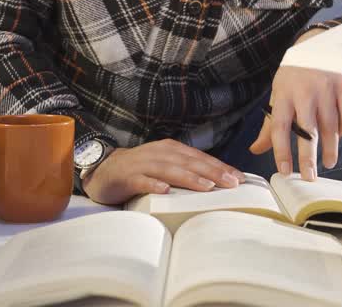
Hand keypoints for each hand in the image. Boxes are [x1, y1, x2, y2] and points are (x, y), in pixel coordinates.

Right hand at [82, 139, 244, 205]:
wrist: (103, 171)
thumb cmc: (139, 172)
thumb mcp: (165, 167)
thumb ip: (185, 171)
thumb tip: (216, 182)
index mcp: (170, 149)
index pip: (199, 158)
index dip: (219, 167)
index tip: (239, 178)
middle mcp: (158, 153)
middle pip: (188, 162)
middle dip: (211, 171)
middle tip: (231, 183)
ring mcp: (141, 164)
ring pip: (168, 170)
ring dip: (188, 178)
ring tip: (207, 187)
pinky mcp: (125, 177)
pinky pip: (141, 181)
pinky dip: (153, 185)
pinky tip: (165, 190)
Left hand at [249, 29, 341, 180]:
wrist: (315, 45)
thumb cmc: (293, 75)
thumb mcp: (277, 95)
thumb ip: (269, 124)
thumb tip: (256, 149)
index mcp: (284, 95)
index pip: (280, 128)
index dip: (281, 151)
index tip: (284, 171)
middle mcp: (305, 93)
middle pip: (308, 131)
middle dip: (308, 157)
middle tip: (309, 176)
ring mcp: (326, 89)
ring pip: (330, 126)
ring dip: (330, 148)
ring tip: (328, 163)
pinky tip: (340, 136)